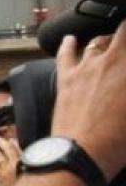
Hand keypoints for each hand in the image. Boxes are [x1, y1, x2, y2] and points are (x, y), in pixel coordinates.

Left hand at [52, 25, 125, 179]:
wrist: (81, 154)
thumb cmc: (117, 141)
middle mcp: (113, 60)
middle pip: (124, 31)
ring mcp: (87, 67)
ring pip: (98, 41)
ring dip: (108, 42)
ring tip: (113, 47)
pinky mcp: (66, 78)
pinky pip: (65, 54)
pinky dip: (67, 44)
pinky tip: (70, 39)